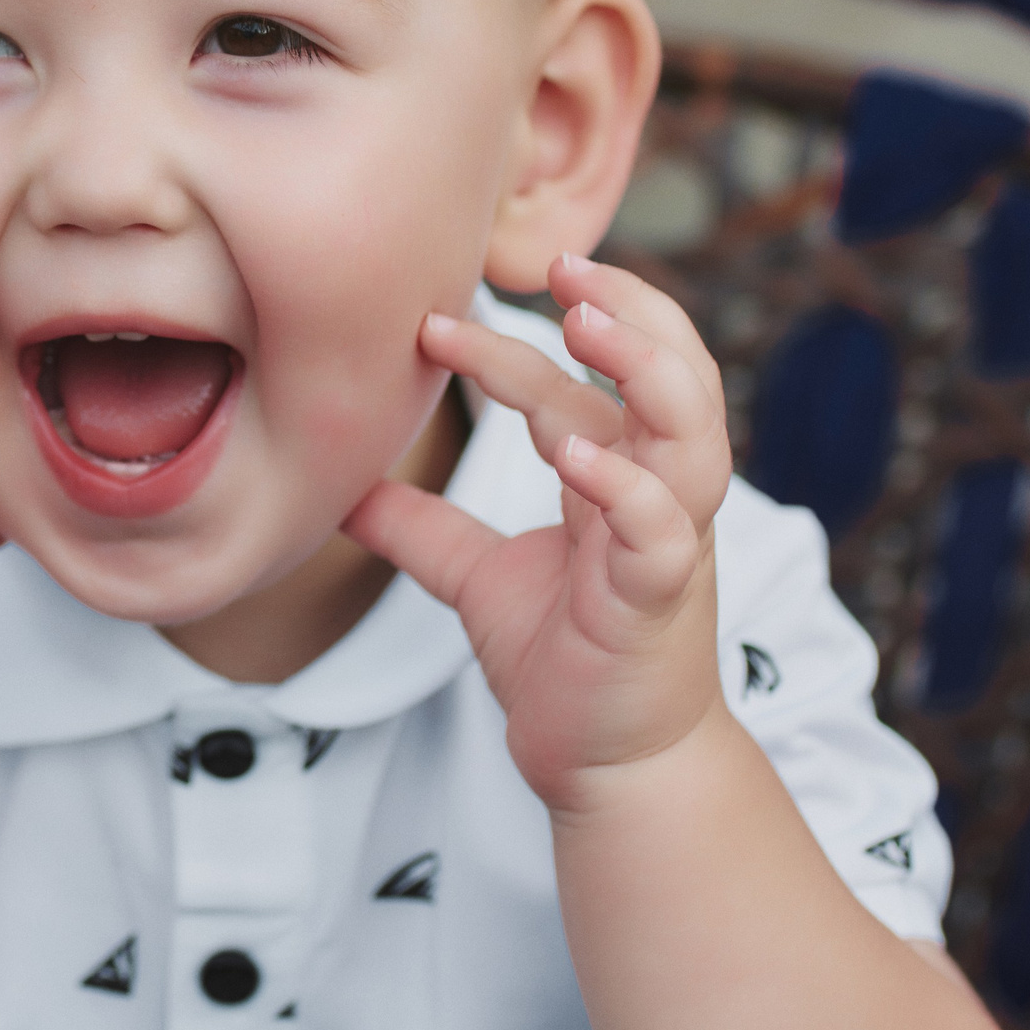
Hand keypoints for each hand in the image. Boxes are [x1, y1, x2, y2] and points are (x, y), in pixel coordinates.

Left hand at [343, 254, 732, 812]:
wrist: (606, 766)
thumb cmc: (561, 664)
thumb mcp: (473, 577)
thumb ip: (420, 528)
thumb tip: (339, 490)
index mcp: (617, 477)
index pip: (569, 386)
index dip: (506, 346)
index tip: (427, 323)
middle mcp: (654, 494)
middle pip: (672, 374)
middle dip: (630, 309)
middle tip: (565, 263)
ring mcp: (668, 541)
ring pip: (690, 432)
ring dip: (646, 367)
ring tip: (585, 322)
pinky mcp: (661, 596)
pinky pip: (661, 527)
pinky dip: (624, 484)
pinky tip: (575, 452)